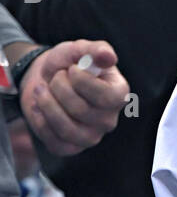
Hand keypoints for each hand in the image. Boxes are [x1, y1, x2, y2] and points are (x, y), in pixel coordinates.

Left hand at [20, 40, 129, 156]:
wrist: (46, 78)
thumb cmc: (68, 64)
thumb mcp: (80, 50)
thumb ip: (96, 50)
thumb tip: (108, 57)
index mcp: (118, 95)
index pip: (105, 97)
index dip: (82, 82)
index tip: (71, 69)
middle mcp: (109, 119)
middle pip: (80, 110)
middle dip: (59, 88)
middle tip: (55, 78)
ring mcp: (91, 136)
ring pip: (66, 128)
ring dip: (46, 104)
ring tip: (41, 89)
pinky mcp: (72, 147)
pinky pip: (55, 142)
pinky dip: (40, 122)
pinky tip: (38, 107)